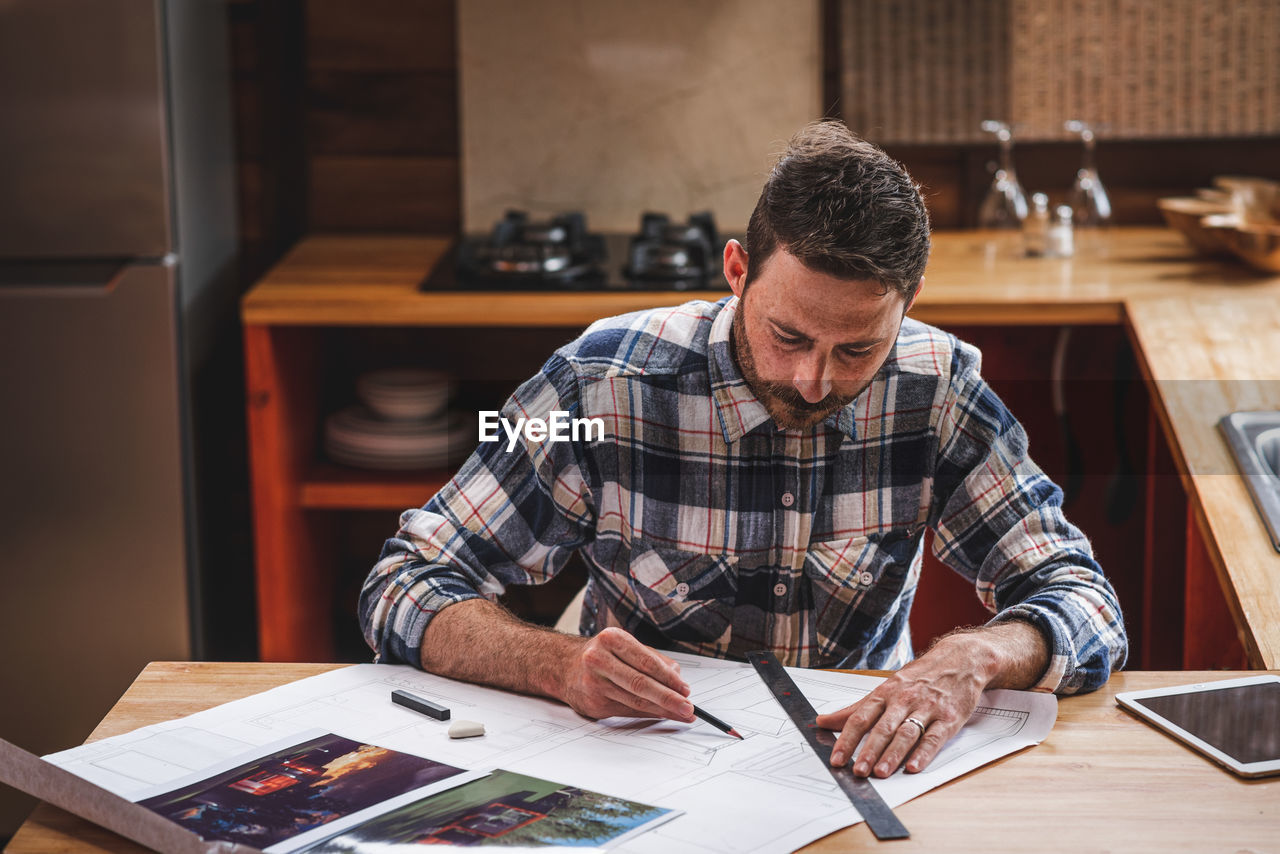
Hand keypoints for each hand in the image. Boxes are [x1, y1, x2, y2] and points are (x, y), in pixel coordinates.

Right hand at [559, 627, 694, 721]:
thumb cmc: (601, 655)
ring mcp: (594, 683)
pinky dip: (646, 715)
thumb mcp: (624, 646)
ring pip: (635, 701)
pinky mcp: (593, 704)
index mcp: (611, 639)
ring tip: (680, 714)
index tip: (686, 690)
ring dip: (661, 710)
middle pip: (640, 684)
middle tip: (687, 707)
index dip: (669, 679)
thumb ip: (652, 659)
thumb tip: (677, 680)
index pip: (646, 662)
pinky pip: (626, 712)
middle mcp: (599, 659)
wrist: (563, 666)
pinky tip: (660, 715)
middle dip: (668, 698)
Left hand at [815, 635, 991, 777]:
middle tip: (858, 771)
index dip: (847, 738)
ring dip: (892, 754)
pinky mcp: (949, 718)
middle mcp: (904, 700)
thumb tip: (823, 721)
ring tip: (880, 773)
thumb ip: (856, 708)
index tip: (836, 759)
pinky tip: (913, 767)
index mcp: (885, 692)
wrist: (960, 660)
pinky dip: (923, 753)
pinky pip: (934, 738)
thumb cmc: (919, 677)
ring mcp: (927, 708)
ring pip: (906, 733)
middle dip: (868, 750)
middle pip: (882, 727)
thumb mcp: (886, 687)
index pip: (860, 717)